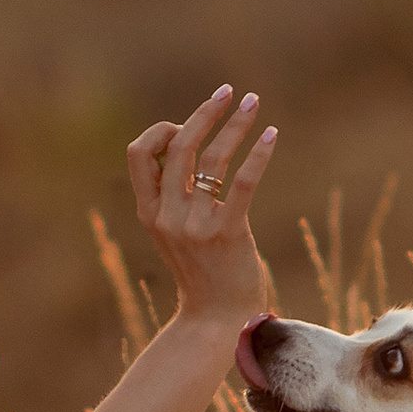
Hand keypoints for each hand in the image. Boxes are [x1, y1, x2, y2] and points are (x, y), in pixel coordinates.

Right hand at [129, 86, 275, 326]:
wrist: (218, 318)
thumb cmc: (202, 271)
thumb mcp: (174, 233)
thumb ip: (175, 197)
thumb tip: (191, 149)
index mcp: (149, 212)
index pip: (139, 154)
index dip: (161, 130)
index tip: (187, 125)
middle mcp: (168, 215)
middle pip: (178, 146)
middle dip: (204, 113)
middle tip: (228, 92)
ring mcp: (196, 225)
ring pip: (212, 158)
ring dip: (235, 124)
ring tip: (254, 103)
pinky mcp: (228, 233)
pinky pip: (242, 182)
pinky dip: (258, 154)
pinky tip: (272, 135)